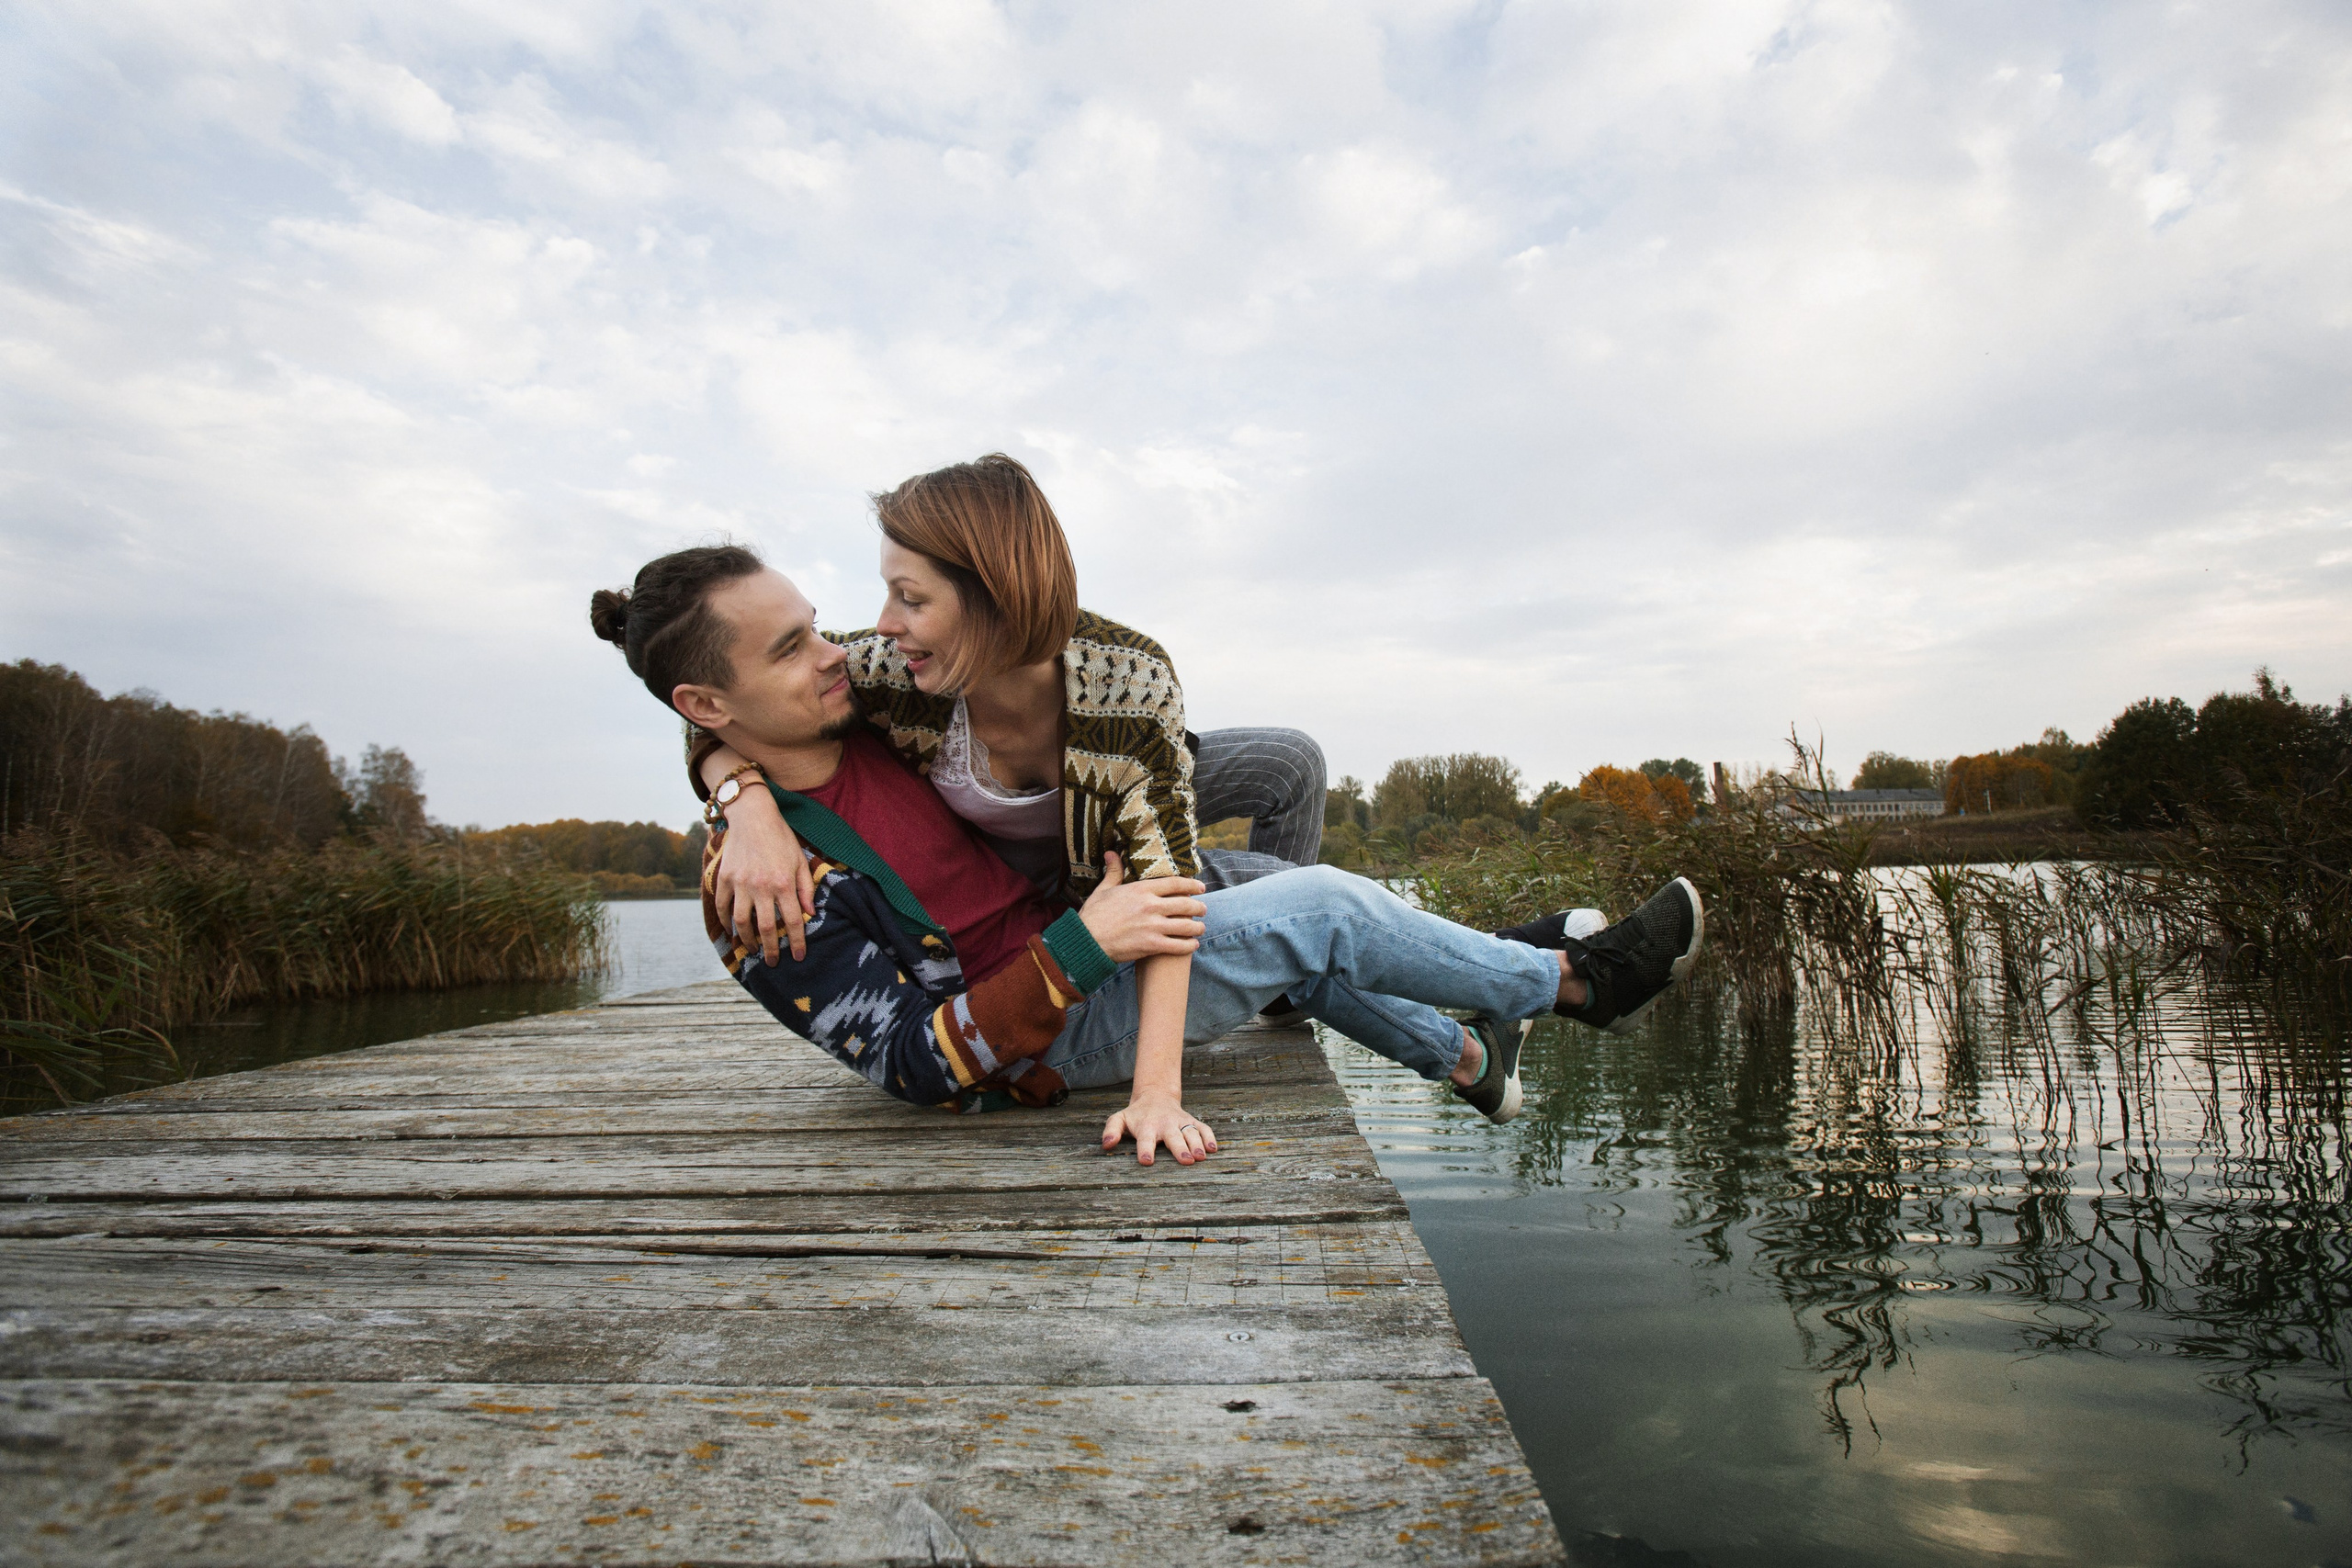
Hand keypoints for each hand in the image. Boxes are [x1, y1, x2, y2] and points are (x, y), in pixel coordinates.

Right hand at [712, 789, 815, 962]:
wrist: (753, 815)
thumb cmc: (781, 837)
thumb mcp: (800, 860)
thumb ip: (805, 888)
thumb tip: (810, 914)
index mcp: (783, 883)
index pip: (791, 921)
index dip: (796, 942)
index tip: (799, 956)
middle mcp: (761, 886)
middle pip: (765, 928)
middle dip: (771, 949)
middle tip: (774, 962)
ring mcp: (739, 883)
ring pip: (741, 922)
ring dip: (748, 941)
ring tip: (754, 949)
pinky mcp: (724, 878)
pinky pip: (722, 907)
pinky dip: (725, 922)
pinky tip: (732, 932)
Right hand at [1077, 852, 1206, 962]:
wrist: (1086, 941)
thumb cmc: (1093, 915)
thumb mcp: (1103, 889)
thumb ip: (1114, 871)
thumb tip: (1111, 852)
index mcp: (1141, 890)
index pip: (1175, 884)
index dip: (1192, 885)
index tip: (1200, 887)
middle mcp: (1151, 906)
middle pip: (1185, 904)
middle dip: (1199, 907)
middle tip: (1204, 910)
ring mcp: (1153, 926)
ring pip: (1186, 926)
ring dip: (1197, 927)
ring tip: (1200, 928)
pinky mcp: (1152, 945)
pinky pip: (1179, 946)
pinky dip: (1189, 945)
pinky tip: (1193, 945)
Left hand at [1101, 1088, 1217, 1166]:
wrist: (1155, 1096)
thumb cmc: (1136, 1115)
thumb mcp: (1119, 1119)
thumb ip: (1111, 1130)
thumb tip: (1106, 1144)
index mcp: (1147, 1126)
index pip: (1145, 1139)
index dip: (1145, 1149)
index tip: (1147, 1160)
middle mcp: (1165, 1124)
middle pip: (1173, 1136)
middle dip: (1180, 1148)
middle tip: (1186, 1161)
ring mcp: (1180, 1122)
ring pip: (1191, 1132)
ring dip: (1197, 1144)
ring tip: (1201, 1157)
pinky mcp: (1192, 1121)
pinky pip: (1203, 1127)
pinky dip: (1209, 1136)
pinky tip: (1213, 1148)